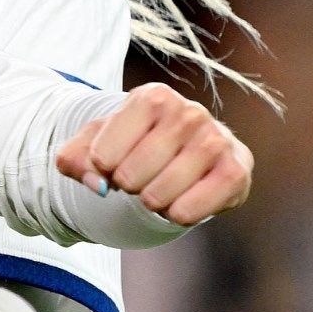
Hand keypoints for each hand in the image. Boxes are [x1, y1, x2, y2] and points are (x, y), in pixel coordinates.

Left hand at [54, 83, 253, 225]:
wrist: (181, 154)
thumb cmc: (132, 146)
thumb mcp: (94, 144)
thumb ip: (74, 159)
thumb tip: (96, 183)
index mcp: (151, 97)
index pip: (103, 153)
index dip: (101, 169)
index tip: (111, 162)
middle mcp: (189, 111)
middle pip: (131, 175)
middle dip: (126, 186)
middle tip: (137, 178)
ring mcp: (217, 138)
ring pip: (161, 194)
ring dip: (151, 202)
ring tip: (157, 188)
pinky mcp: (237, 168)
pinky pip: (197, 207)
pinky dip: (180, 214)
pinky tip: (179, 203)